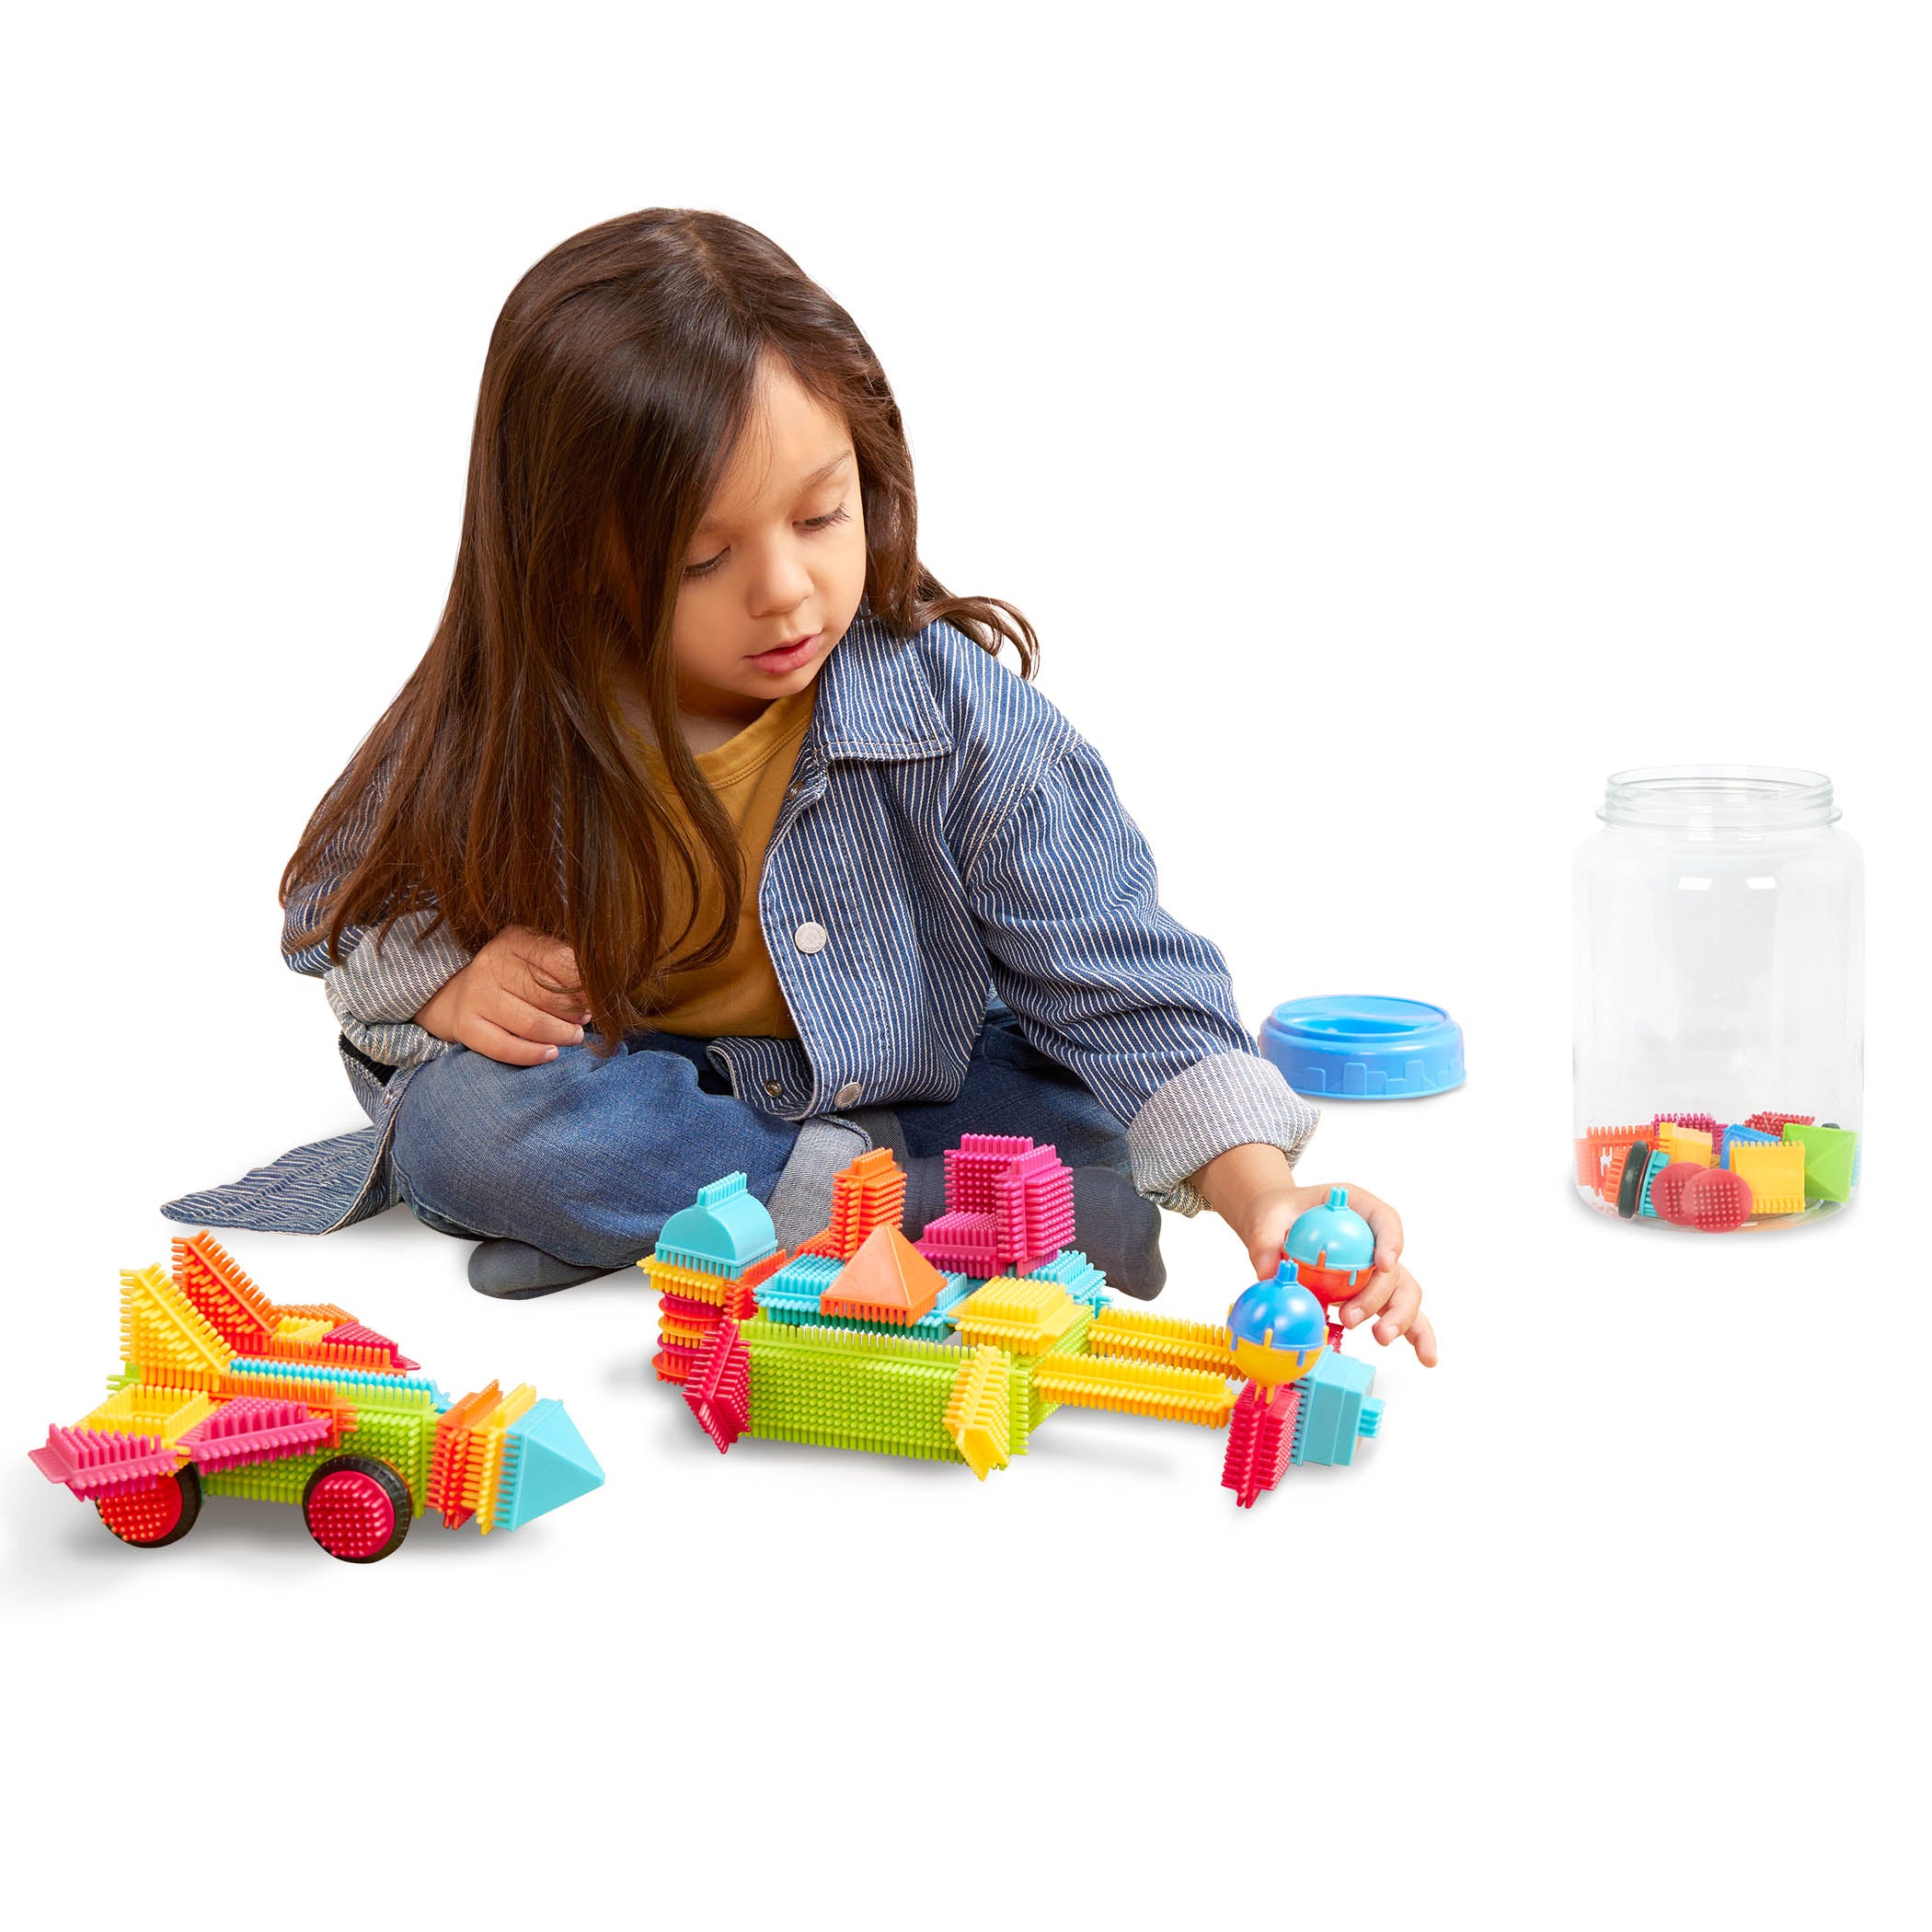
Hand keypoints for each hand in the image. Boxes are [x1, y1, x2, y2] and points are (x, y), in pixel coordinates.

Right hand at [414, 925, 590, 1065]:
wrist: (458, 991)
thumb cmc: (513, 975)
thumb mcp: (536, 957)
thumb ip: (565, 967)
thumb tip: (598, 990)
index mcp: (513, 940)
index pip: (559, 960)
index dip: (584, 984)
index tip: (596, 996)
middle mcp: (490, 965)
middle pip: (547, 995)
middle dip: (575, 1011)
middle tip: (586, 1018)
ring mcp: (476, 996)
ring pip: (530, 1024)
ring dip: (561, 1034)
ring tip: (575, 1035)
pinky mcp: (467, 1026)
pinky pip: (504, 1047)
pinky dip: (533, 1055)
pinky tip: (551, 1053)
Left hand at [1190, 1145, 1437, 1365]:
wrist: (1278, 1226)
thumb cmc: (1279, 1215)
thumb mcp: (1267, 1218)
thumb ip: (1265, 1241)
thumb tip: (1266, 1272)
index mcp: (1357, 1208)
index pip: (1384, 1220)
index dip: (1390, 1241)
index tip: (1383, 1264)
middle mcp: (1374, 1239)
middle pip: (1394, 1267)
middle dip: (1381, 1296)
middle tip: (1351, 1318)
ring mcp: (1376, 1268)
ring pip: (1404, 1292)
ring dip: (1399, 1318)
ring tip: (1380, 1339)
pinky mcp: (1373, 1292)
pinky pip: (1398, 1312)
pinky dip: (1415, 1335)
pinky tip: (1426, 1358)